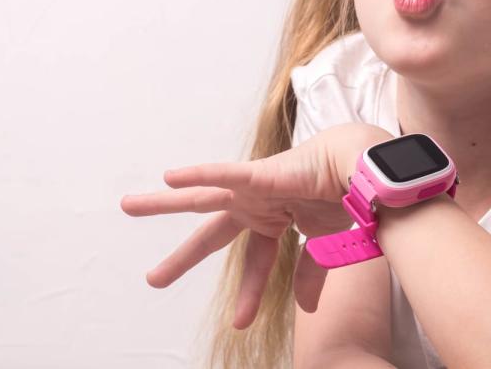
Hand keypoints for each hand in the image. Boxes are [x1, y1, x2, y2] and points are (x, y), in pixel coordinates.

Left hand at [119, 121, 392, 328]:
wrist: (361, 167)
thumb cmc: (343, 194)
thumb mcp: (325, 244)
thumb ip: (309, 272)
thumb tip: (305, 309)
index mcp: (272, 221)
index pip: (255, 263)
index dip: (248, 293)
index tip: (240, 324)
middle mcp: (255, 206)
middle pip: (211, 236)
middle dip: (183, 258)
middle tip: (154, 279)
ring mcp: (252, 189)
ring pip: (200, 199)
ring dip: (164, 202)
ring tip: (129, 207)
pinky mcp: (259, 174)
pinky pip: (224, 175)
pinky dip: (199, 175)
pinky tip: (171, 177)